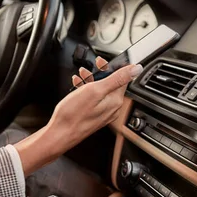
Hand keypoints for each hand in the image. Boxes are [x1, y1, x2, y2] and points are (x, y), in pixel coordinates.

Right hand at [15, 60, 142, 174]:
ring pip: (101, 90)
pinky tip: (77, 87)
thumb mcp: (95, 90)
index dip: (113, 67)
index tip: (102, 62)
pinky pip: (94, 98)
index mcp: (115, 101)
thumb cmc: (74, 114)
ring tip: (80, 76)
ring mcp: (103, 112)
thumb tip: (136, 68)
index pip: (122, 78)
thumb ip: (117, 78)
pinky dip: (86, 90)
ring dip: (91, 80)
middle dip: (99, 73)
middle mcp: (112, 108)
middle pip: (111, 83)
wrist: (60, 134)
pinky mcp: (94, 115)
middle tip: (87, 70)